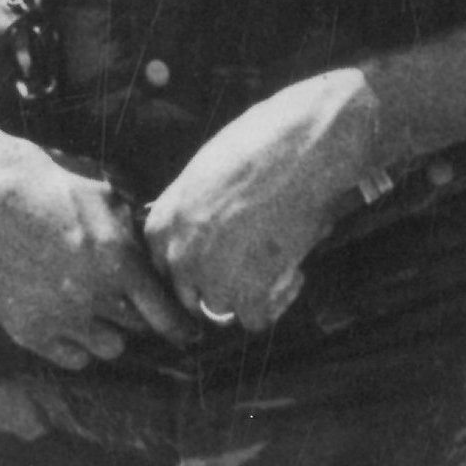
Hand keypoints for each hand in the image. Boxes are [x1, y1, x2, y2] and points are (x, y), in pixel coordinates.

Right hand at [0, 126, 195, 369]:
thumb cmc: (43, 183)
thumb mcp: (101, 195)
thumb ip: (132, 231)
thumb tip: (154, 256)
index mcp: (118, 260)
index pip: (164, 314)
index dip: (181, 327)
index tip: (190, 334)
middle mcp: (92, 296)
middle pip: (137, 329)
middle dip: (138, 316)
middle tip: (126, 300)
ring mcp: (59, 318)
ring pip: (108, 349)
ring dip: (109, 331)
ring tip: (95, 307)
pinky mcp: (28, 331)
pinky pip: (72, 359)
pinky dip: (78, 345)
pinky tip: (71, 320)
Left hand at [143, 69, 375, 332]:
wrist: (302, 147)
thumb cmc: (262, 145)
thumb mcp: (207, 171)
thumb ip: (195, 210)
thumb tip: (208, 232)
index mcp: (162, 222)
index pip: (165, 265)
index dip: (198, 264)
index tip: (224, 258)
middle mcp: (177, 254)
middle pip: (190, 294)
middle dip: (221, 284)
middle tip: (256, 265)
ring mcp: (209, 278)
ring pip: (222, 308)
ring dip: (252, 294)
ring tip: (281, 262)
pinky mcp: (246, 294)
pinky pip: (256, 320)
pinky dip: (278, 302)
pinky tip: (294, 271)